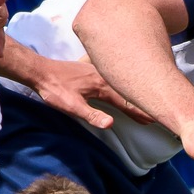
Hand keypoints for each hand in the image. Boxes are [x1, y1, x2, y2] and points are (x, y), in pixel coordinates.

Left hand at [27, 55, 154, 130]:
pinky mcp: (90, 69)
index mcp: (101, 86)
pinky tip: (121, 82)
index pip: (125, 102)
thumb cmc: (54, 90)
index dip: (139, 112)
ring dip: (131, 93)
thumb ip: (92, 115)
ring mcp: (97, 70)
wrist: (40, 71)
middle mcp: (103, 76)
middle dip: (139, 103)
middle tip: (153, 114)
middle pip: (126, 92)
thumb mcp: (72, 107)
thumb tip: (111, 124)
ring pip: (119, 83)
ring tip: (141, 100)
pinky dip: (120, 83)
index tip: (153, 119)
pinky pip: (111, 77)